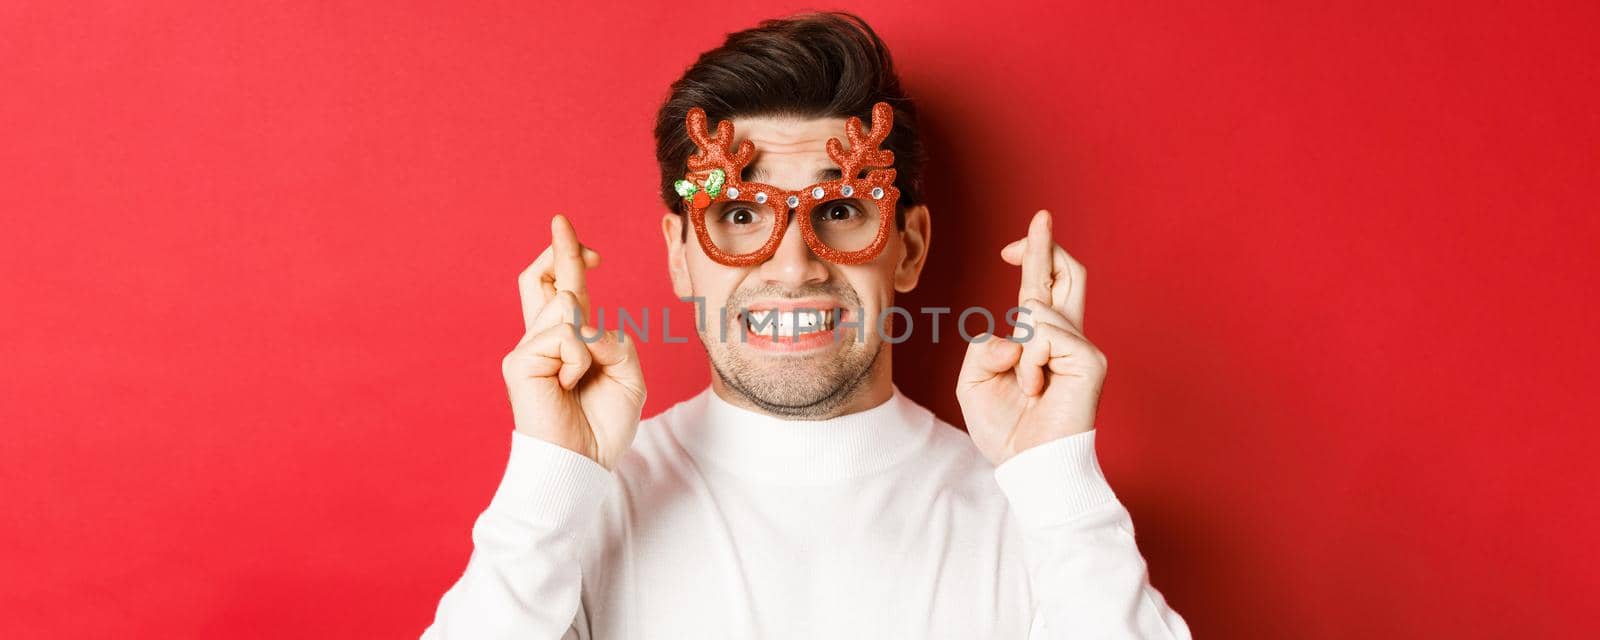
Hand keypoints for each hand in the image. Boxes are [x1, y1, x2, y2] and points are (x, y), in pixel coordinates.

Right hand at [501, 214, 645, 469]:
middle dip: (557, 249)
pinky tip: (568, 386)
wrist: (582, 465)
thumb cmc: (603, 425)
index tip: (583, 245)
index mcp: (568, 342)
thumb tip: (584, 324)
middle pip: (537, 280)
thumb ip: (615, 340)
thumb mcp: (628, 375)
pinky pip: (564, 336)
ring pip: (565, 307)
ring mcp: (528, 349)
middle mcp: (543, 340)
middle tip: (562, 221)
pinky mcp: (520, 362)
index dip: (567, 259)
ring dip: (591, 340)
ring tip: (581, 378)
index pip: (559, 290)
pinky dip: (579, 359)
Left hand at [956, 210, 1105, 465]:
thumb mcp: (973, 381)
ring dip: (1018, 351)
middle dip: (1048, 245)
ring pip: (1038, 310)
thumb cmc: (1005, 429)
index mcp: (1041, 340)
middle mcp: (1066, 338)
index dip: (1034, 256)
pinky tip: (1037, 388)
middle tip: (1040, 217)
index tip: (1012, 245)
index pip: (1043, 287)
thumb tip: (1015, 332)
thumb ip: (983, 347)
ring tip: (1027, 387)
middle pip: (1069, 274)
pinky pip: (1045, 335)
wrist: (1026, 466)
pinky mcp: (1090, 361)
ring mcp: (1082, 348)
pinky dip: (1030, 362)